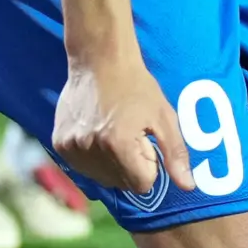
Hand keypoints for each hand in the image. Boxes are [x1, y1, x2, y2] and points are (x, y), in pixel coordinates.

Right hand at [53, 54, 196, 197]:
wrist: (99, 60)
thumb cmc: (136, 86)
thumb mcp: (164, 116)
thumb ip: (175, 154)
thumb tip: (189, 187)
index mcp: (119, 145)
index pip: (142, 185)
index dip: (149, 164)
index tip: (145, 140)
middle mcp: (91, 151)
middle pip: (121, 184)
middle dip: (130, 165)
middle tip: (129, 133)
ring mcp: (72, 149)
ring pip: (101, 177)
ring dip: (110, 163)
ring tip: (112, 130)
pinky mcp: (59, 144)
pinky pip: (82, 166)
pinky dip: (92, 156)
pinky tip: (96, 130)